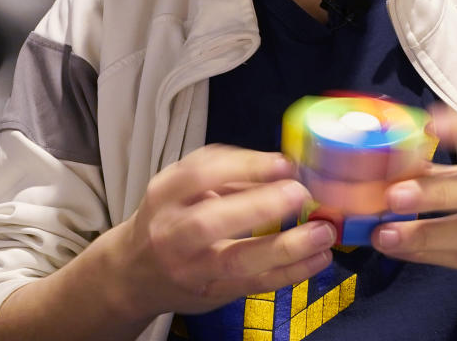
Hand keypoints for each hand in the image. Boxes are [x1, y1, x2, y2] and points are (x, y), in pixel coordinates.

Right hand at [115, 144, 336, 319]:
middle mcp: (171, 234)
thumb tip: (284, 166)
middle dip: (258, 208)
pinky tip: (319, 258)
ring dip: (285, 247)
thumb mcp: (182, 188)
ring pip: (236, 260)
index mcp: (165, 195)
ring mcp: (191, 269)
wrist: (134, 273)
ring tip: (322, 232)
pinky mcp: (214, 293)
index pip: (198, 176)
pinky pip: (256, 284)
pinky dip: (291, 272)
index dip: (242, 167)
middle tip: (299, 194)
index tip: (283, 163)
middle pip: (209, 223)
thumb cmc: (169, 218)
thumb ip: (224, 175)